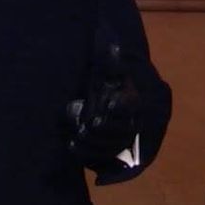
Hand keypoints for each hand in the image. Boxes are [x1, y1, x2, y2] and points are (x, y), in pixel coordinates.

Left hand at [66, 43, 137, 170]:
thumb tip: (114, 45)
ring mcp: (120, 142)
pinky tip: (71, 144)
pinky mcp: (107, 155)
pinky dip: (85, 153)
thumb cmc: (106, 87)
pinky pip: (99, 158)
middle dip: (106, 128)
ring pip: (112, 147)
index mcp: (132, 103)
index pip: (132, 106)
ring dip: (95, 141)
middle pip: (123, 131)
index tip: (110, 104)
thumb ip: (111, 62)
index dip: (123, 107)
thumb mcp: (108, 73)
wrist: (105, 107)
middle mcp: (131, 125)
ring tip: (80, 132)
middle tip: (91, 122)